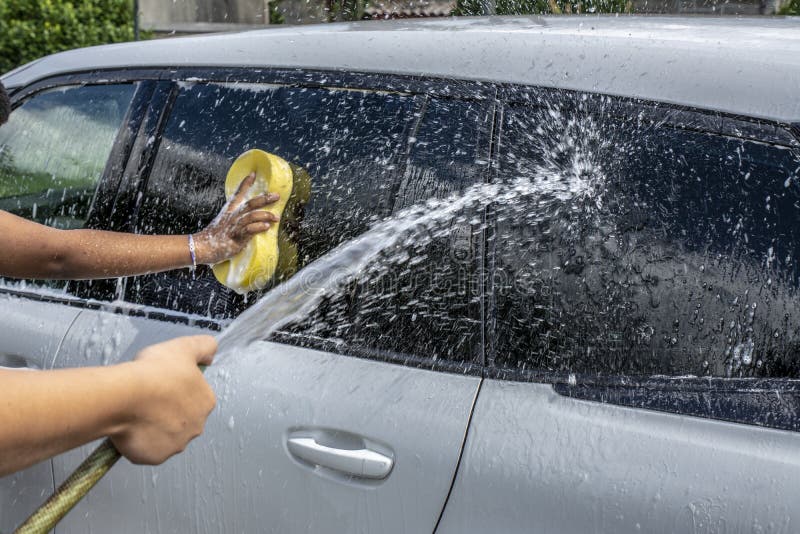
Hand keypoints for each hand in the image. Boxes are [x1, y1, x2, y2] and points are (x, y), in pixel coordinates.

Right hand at [110, 335, 216, 464]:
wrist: (123, 395)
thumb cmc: (152, 373)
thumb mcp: (183, 347)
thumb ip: (204, 347)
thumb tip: (211, 353)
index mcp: (206, 401)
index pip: (195, 397)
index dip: (176, 390)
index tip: (163, 385)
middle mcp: (196, 426)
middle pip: (182, 419)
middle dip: (167, 412)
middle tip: (148, 399)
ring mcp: (176, 444)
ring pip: (165, 436)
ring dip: (153, 427)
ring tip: (137, 412)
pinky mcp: (155, 456)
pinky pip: (147, 450)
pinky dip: (139, 442)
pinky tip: (131, 427)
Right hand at [193, 172, 279, 264]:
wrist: (202, 247)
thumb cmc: (215, 236)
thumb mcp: (225, 222)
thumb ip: (237, 219)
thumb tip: (251, 218)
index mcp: (229, 211)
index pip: (238, 194)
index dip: (245, 184)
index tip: (253, 174)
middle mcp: (232, 216)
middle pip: (250, 203)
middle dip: (264, 198)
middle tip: (277, 195)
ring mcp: (234, 226)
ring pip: (251, 216)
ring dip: (265, 215)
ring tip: (276, 217)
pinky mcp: (236, 237)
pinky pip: (248, 230)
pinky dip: (258, 227)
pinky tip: (266, 227)